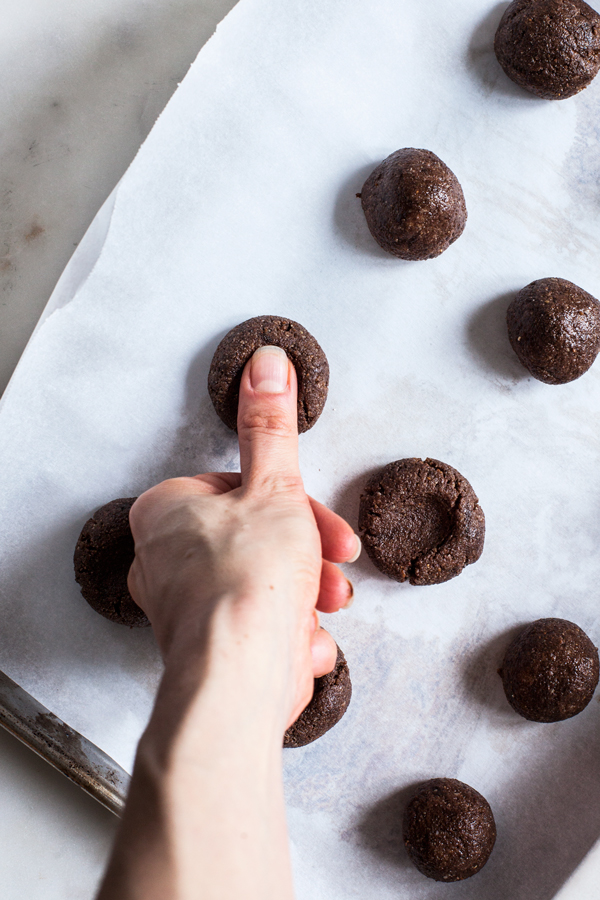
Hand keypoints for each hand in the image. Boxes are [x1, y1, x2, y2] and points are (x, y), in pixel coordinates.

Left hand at [127, 345, 359, 728]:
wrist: (240, 678)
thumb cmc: (247, 581)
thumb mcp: (275, 487)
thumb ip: (271, 426)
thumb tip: (265, 362)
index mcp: (165, 512)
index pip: (236, 488)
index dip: (291, 504)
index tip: (320, 522)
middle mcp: (163, 559)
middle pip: (254, 537)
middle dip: (305, 553)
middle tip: (333, 563)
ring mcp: (184, 609)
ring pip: (262, 584)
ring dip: (304, 594)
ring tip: (322, 609)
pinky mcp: (207, 650)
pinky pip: (259, 628)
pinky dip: (287, 634)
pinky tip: (298, 644)